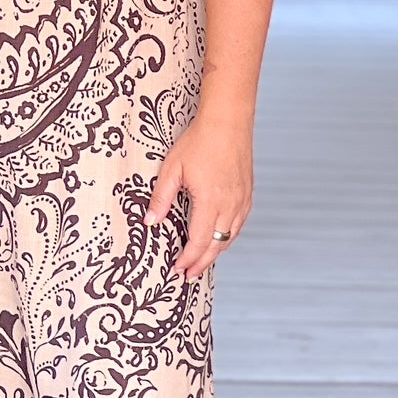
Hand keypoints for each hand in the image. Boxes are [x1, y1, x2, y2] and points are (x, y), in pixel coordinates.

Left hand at [145, 112, 252, 277]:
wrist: (228, 121)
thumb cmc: (200, 141)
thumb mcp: (172, 168)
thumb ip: (161, 198)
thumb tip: (150, 222)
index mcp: (210, 201)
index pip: (199, 241)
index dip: (188, 258)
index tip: (177, 269)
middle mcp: (230, 205)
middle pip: (216, 245)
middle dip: (201, 263)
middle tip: (188, 276)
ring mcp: (241, 200)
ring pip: (230, 237)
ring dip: (215, 253)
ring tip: (201, 263)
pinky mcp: (247, 193)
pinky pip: (239, 224)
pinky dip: (228, 237)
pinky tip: (219, 240)